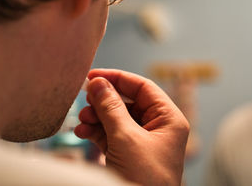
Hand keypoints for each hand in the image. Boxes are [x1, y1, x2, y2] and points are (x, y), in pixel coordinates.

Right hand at [74, 69, 189, 185]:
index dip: (117, 78)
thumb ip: (111, 107)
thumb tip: (98, 83)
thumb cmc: (145, 179)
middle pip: (127, 102)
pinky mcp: (128, 154)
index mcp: (168, 119)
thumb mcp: (126, 138)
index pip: (142, 87)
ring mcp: (142, 141)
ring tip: (82, 120)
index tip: (93, 75)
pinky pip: (110, 134)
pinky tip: (83, 132)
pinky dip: (96, 131)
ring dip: (97, 117)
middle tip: (85, 98)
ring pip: (116, 118)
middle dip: (104, 101)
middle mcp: (157, 127)